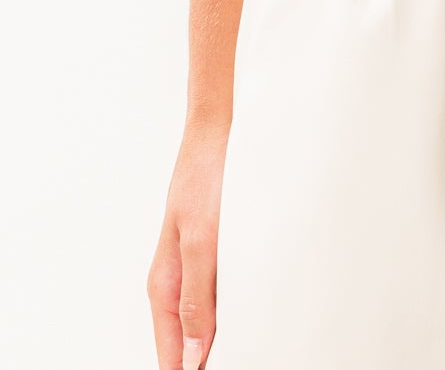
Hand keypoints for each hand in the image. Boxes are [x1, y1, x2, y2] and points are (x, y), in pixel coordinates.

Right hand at [146, 117, 228, 368]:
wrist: (212, 139)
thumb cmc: (202, 181)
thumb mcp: (201, 239)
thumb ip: (196, 296)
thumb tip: (191, 353)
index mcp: (164, 285)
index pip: (169, 351)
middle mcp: (174, 283)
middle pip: (183, 343)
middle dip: (199, 362)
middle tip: (233, 364)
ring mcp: (190, 271)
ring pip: (198, 325)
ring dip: (210, 345)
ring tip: (235, 355)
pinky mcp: (208, 257)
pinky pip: (211, 301)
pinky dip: (222, 319)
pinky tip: (238, 325)